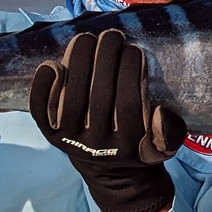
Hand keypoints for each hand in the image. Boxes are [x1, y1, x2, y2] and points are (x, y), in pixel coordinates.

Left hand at [29, 30, 187, 211]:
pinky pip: (41, 110)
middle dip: (106, 59)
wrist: (113, 175)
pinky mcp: (50, 135)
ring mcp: (70, 140)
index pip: (129, 103)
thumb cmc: (141, 147)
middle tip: (113, 36)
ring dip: (78, 63)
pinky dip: (43, 86)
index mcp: (129, 145)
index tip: (135, 49)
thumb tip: (159, 112)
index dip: (131, 72)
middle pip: (99, 96)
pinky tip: (52, 64)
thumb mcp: (165, 145)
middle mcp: (98, 145)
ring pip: (71, 97)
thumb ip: (170, 131)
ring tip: (87, 38)